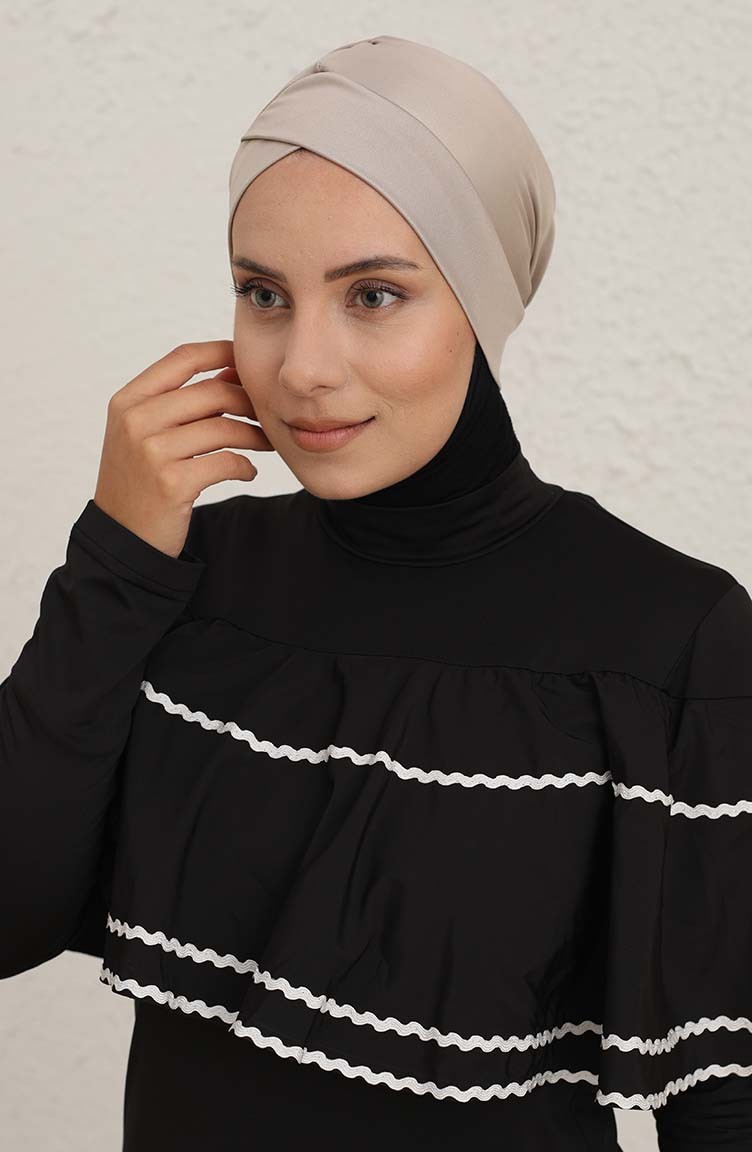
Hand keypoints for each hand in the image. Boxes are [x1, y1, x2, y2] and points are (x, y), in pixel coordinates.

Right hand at [93, 340, 274, 557]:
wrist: (122, 538)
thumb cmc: (140, 481)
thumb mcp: (142, 433)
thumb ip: (178, 402)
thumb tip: (231, 371)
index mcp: (128, 400)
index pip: (184, 358)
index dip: (223, 352)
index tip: (248, 364)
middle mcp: (136, 421)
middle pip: (212, 392)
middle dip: (249, 400)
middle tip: (267, 414)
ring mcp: (152, 452)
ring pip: (224, 428)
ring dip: (255, 435)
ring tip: (266, 443)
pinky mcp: (172, 484)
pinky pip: (227, 463)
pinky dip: (245, 467)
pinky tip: (248, 472)